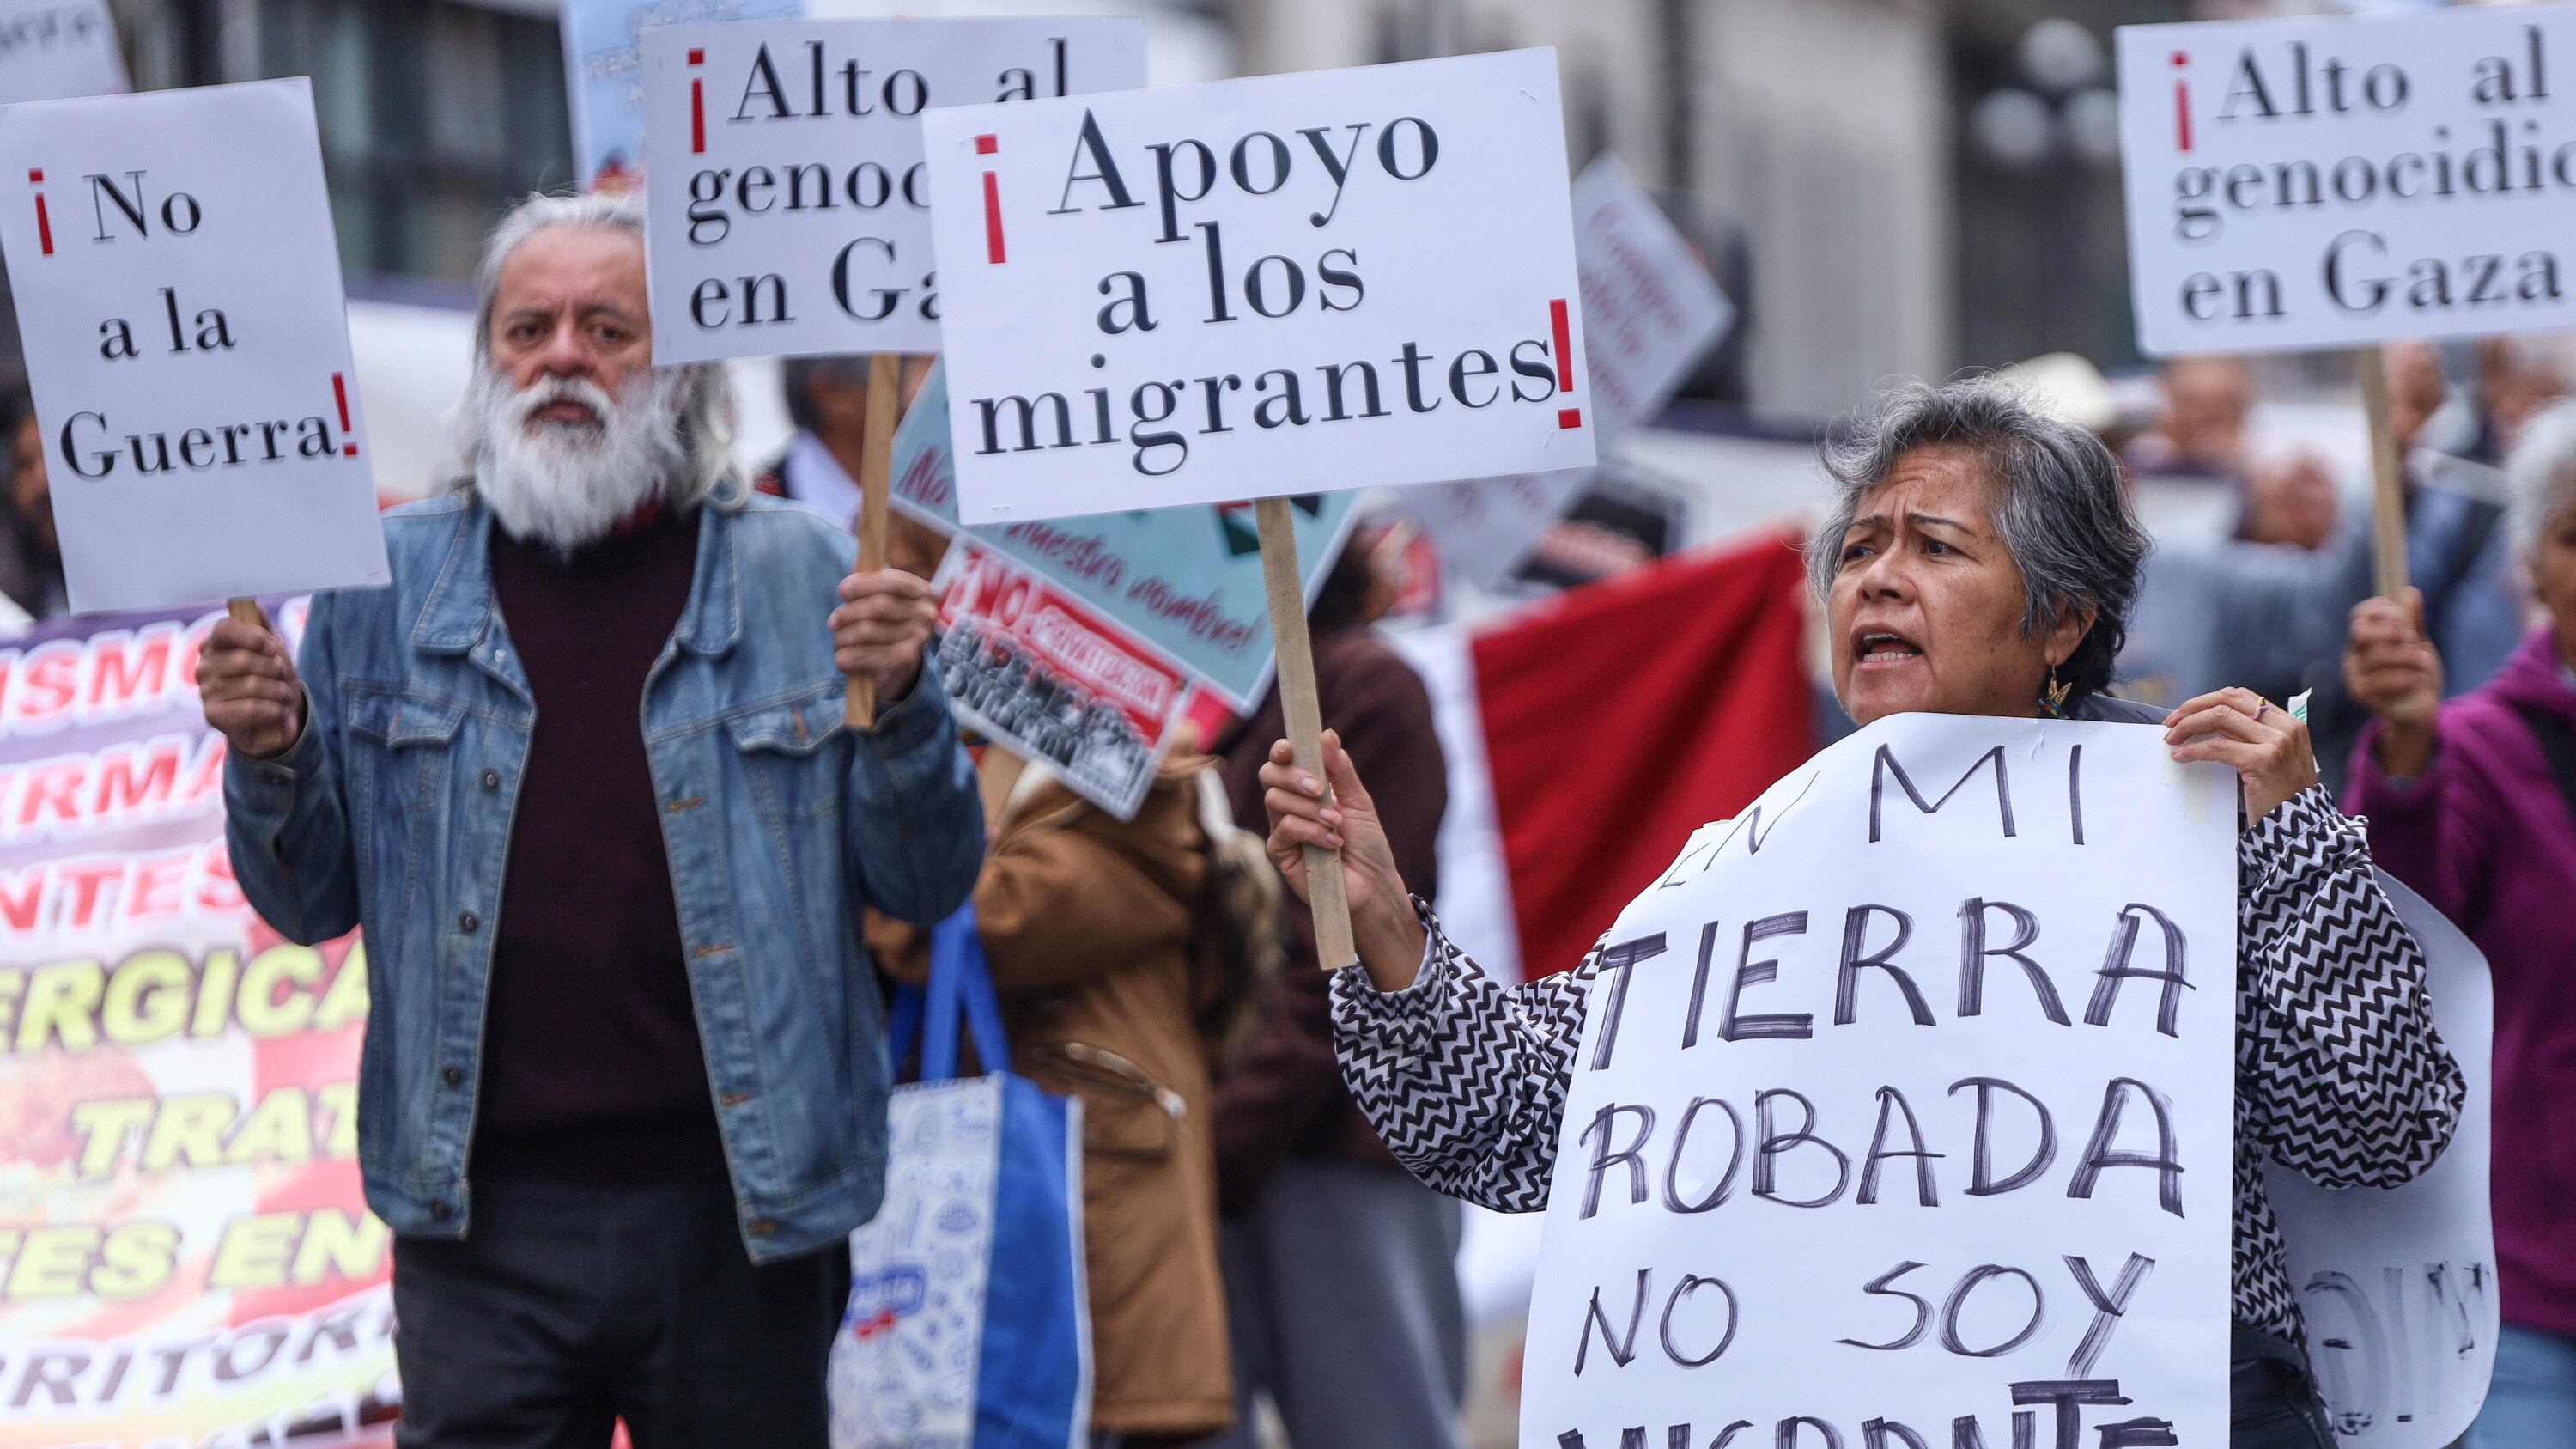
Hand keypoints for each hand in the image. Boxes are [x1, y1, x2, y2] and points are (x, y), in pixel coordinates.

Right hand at [199, 610, 304, 760]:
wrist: (275, 718)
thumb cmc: (271, 679)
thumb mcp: (272, 650)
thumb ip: (261, 627)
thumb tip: (249, 605)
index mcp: (215, 644)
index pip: (225, 628)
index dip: (253, 636)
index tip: (271, 647)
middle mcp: (204, 666)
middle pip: (245, 659)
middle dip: (276, 669)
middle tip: (283, 677)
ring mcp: (206, 691)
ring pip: (253, 685)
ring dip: (280, 691)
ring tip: (283, 695)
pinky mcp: (212, 716)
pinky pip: (250, 708)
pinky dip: (274, 710)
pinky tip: (278, 711)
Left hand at [832, 569, 936, 701]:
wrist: (901, 669)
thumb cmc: (887, 627)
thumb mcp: (882, 600)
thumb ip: (871, 582)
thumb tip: (857, 561)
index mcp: (923, 593)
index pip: (892, 582)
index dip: (863, 584)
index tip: (842, 591)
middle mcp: (927, 615)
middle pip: (878, 606)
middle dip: (848, 613)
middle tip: (833, 622)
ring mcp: (918, 639)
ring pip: (867, 631)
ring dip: (843, 637)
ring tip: (839, 641)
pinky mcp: (905, 662)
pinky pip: (863, 654)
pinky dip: (845, 657)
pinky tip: (842, 658)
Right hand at [1259, 729, 1425, 984]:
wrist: (1372, 883)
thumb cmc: (1367, 843)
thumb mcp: (1359, 801)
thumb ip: (1341, 770)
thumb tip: (1326, 733)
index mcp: (1306, 788)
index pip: (1283, 761)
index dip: (1282, 750)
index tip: (1290, 748)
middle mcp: (1289, 805)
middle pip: (1270, 775)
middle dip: (1294, 777)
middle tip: (1321, 789)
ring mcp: (1282, 828)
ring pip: (1276, 800)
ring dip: (1310, 809)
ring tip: (1336, 823)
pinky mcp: (1279, 852)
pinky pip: (1284, 828)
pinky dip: (1310, 831)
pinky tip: (1332, 842)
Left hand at [2163, 686, 2317, 820]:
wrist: (2298, 824)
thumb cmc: (2281, 793)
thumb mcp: (2273, 755)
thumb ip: (2250, 736)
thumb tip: (2207, 723)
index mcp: (2288, 722)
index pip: (2241, 696)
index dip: (2209, 700)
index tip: (2187, 711)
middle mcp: (2285, 727)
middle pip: (2228, 700)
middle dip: (2194, 707)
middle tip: (2172, 722)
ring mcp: (2275, 742)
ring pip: (2220, 717)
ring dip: (2189, 725)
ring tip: (2172, 738)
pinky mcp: (2262, 760)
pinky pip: (2217, 746)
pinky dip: (2194, 749)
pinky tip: (2180, 755)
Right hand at [2345, 589, 2440, 776]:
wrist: (2421, 710)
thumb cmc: (2417, 675)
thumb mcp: (2419, 645)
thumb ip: (2414, 622)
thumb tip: (2409, 592)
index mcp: (2365, 641)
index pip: (2359, 616)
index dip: (2377, 610)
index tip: (2399, 613)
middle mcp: (2354, 656)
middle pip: (2362, 633)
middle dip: (2390, 632)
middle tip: (2412, 640)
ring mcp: (2355, 676)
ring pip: (2378, 656)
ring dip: (2408, 657)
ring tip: (2424, 664)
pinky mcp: (2361, 695)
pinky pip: (2383, 679)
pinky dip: (2406, 677)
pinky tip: (2415, 680)